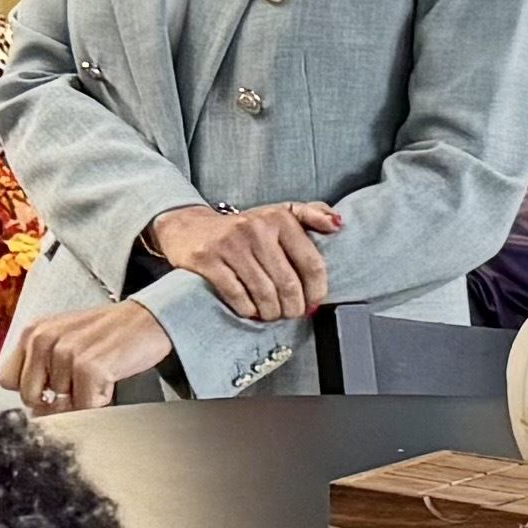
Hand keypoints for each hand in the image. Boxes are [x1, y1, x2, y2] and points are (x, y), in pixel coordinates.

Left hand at [0, 300, 172, 412]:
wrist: (147, 319)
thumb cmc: (106, 333)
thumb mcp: (63, 338)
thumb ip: (39, 364)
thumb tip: (31, 408)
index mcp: (33, 331)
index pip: (7, 380)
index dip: (31, 389)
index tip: (50, 387)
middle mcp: (43, 339)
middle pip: (29, 397)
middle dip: (54, 399)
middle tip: (78, 382)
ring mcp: (65, 352)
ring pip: (59, 404)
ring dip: (82, 398)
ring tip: (98, 374)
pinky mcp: (88, 367)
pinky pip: (84, 407)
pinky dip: (100, 401)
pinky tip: (108, 380)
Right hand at [144, 201, 344, 323]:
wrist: (189, 228)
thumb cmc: (242, 228)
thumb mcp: (277, 214)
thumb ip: (311, 215)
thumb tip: (338, 224)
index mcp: (279, 218)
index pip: (311, 263)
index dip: (316, 290)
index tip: (313, 302)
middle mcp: (256, 228)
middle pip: (288, 283)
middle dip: (293, 307)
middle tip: (290, 313)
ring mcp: (230, 244)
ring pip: (264, 293)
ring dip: (271, 312)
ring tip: (272, 314)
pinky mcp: (208, 260)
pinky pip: (237, 295)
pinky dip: (247, 309)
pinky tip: (250, 310)